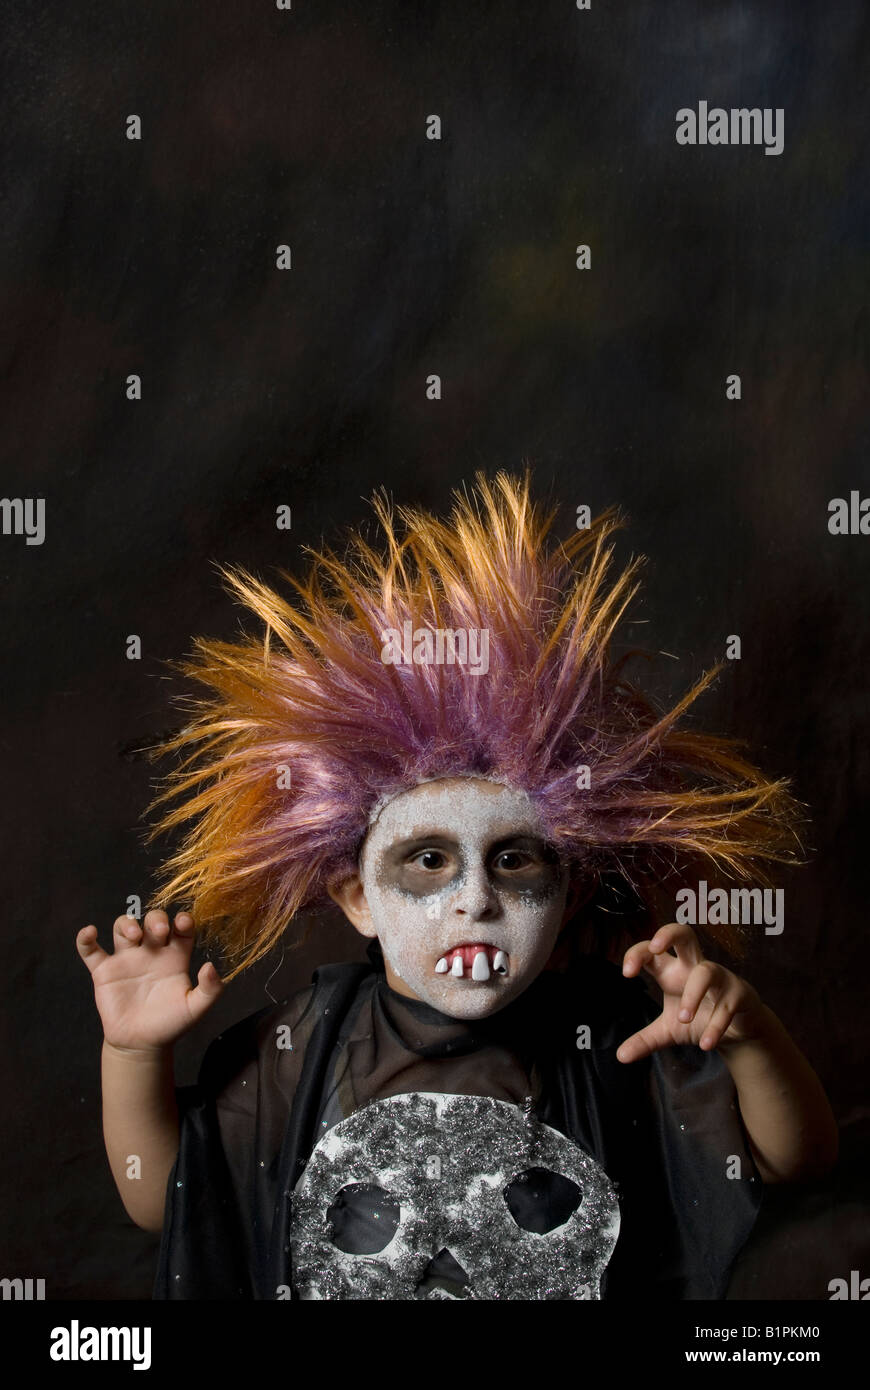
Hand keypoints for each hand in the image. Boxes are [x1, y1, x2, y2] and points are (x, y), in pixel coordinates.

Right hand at [76, 909, 223, 1052]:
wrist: (142, 1045)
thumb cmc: (170, 1024)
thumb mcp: (195, 1008)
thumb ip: (210, 989)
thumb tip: (211, 967)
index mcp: (175, 956)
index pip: (180, 928)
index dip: (183, 920)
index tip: (183, 923)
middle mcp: (151, 952)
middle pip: (152, 921)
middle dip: (156, 918)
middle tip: (159, 930)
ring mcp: (126, 959)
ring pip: (123, 927)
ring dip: (126, 924)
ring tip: (133, 936)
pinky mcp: (104, 972)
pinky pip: (90, 951)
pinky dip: (85, 939)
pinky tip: (90, 932)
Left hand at [616, 921, 767, 1062]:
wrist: (739, 1032)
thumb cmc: (700, 1018)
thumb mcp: (669, 1031)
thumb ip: (645, 1040)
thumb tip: (621, 1056)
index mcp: (673, 971)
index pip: (652, 952)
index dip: (637, 954)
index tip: (626, 973)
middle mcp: (694, 968)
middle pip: (684, 934)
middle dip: (669, 933)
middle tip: (654, 948)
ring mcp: (720, 977)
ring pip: (706, 972)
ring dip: (692, 994)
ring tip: (683, 1019)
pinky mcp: (740, 993)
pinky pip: (728, 1004)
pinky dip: (717, 1024)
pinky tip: (706, 1044)